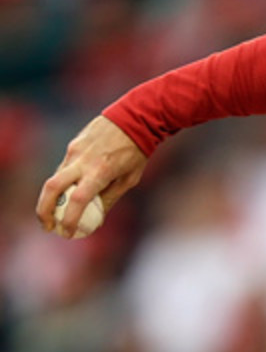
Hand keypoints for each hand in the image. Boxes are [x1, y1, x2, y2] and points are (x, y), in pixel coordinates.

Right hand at [36, 115, 147, 235]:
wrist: (135, 118)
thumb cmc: (136, 152)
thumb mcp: (129, 179)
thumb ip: (110, 198)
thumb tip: (97, 218)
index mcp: (100, 172)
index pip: (77, 200)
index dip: (69, 219)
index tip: (67, 233)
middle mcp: (83, 161)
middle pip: (52, 188)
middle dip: (44, 210)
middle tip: (48, 226)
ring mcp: (75, 151)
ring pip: (56, 177)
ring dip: (52, 197)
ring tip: (56, 212)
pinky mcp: (73, 145)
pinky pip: (64, 167)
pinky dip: (63, 182)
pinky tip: (68, 190)